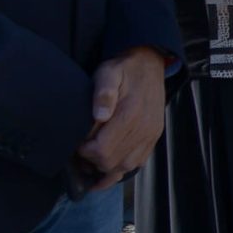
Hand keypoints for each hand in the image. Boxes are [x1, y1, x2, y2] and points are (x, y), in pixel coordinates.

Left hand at [76, 47, 168, 193]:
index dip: (85, 152)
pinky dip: (123, 168)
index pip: (102, 150)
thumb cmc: (124, 69)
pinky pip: (139, 162)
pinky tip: (110, 166)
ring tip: (93, 161)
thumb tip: (100, 116)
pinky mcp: (154, 136)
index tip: (78, 143)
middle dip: (92, 161)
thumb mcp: (108, 73)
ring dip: (107, 168)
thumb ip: (103, 93)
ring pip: (126, 167)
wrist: (149, 64)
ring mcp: (151, 134)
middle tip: (83, 150)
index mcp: (130, 114)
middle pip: (112, 162)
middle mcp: (144, 128)